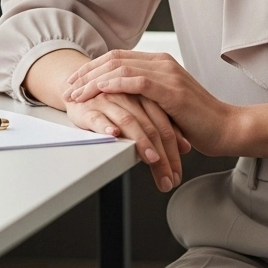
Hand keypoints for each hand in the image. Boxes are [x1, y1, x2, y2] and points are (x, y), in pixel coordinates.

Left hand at [63, 50, 239, 158]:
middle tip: (68, 88)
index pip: (117, 58)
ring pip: (121, 68)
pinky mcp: (172, 91)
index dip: (92, 68)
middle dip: (86, 73)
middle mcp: (162, 64)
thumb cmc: (198, 122)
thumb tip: (119, 104)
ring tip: (77, 93)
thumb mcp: (165, 105)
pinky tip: (99, 90)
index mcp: (160, 64)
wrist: (227, 128)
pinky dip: (114, 84)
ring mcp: (168, 75)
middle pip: (114, 59)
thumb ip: (146, 97)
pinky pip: (137, 81)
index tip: (74, 82)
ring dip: (94, 80)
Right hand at [64, 88, 191, 192]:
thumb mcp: (141, 115)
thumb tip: (186, 148)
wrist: (81, 88)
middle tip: (168, 179)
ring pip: (129, 122)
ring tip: (153, 160)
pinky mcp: (88, 108)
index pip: (165, 126)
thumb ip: (162, 128)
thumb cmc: (114, 104)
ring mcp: (109, 102)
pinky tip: (114, 134)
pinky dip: (106, 125)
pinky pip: (98, 116)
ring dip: (142, 142)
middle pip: (151, 127)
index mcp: (146, 98)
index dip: (174, 150)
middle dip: (162, 156)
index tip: (177, 173)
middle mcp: (130, 98)